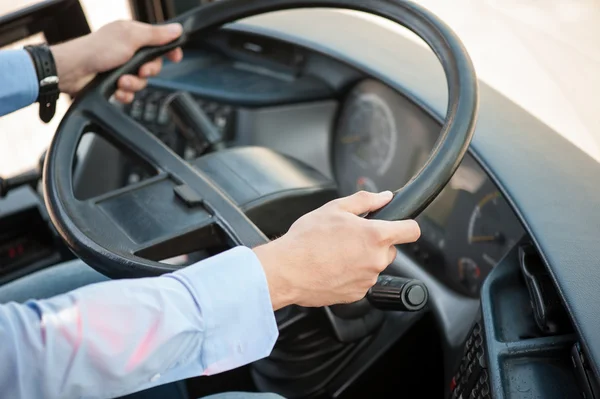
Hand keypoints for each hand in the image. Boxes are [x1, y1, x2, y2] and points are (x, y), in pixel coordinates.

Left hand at [50, 21, 183, 102]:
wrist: (73, 71)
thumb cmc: (96, 50)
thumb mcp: (131, 38)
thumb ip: (156, 35)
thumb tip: (177, 29)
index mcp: (133, 35)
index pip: (160, 42)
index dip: (169, 50)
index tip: (175, 57)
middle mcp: (128, 51)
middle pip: (153, 66)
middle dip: (147, 72)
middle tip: (140, 71)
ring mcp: (121, 67)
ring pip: (142, 82)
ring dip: (133, 84)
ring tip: (121, 81)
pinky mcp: (115, 82)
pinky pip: (130, 93)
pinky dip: (124, 94)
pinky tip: (116, 90)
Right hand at [254, 191, 420, 309]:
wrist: (287, 270)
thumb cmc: (306, 240)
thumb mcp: (335, 208)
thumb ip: (365, 200)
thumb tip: (384, 197)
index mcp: (376, 236)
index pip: (412, 231)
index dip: (407, 225)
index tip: (400, 225)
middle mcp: (376, 260)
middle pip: (390, 249)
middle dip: (376, 242)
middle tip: (351, 237)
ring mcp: (367, 280)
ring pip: (374, 265)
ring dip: (362, 259)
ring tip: (336, 252)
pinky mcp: (356, 295)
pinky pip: (361, 280)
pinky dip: (351, 274)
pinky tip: (332, 267)